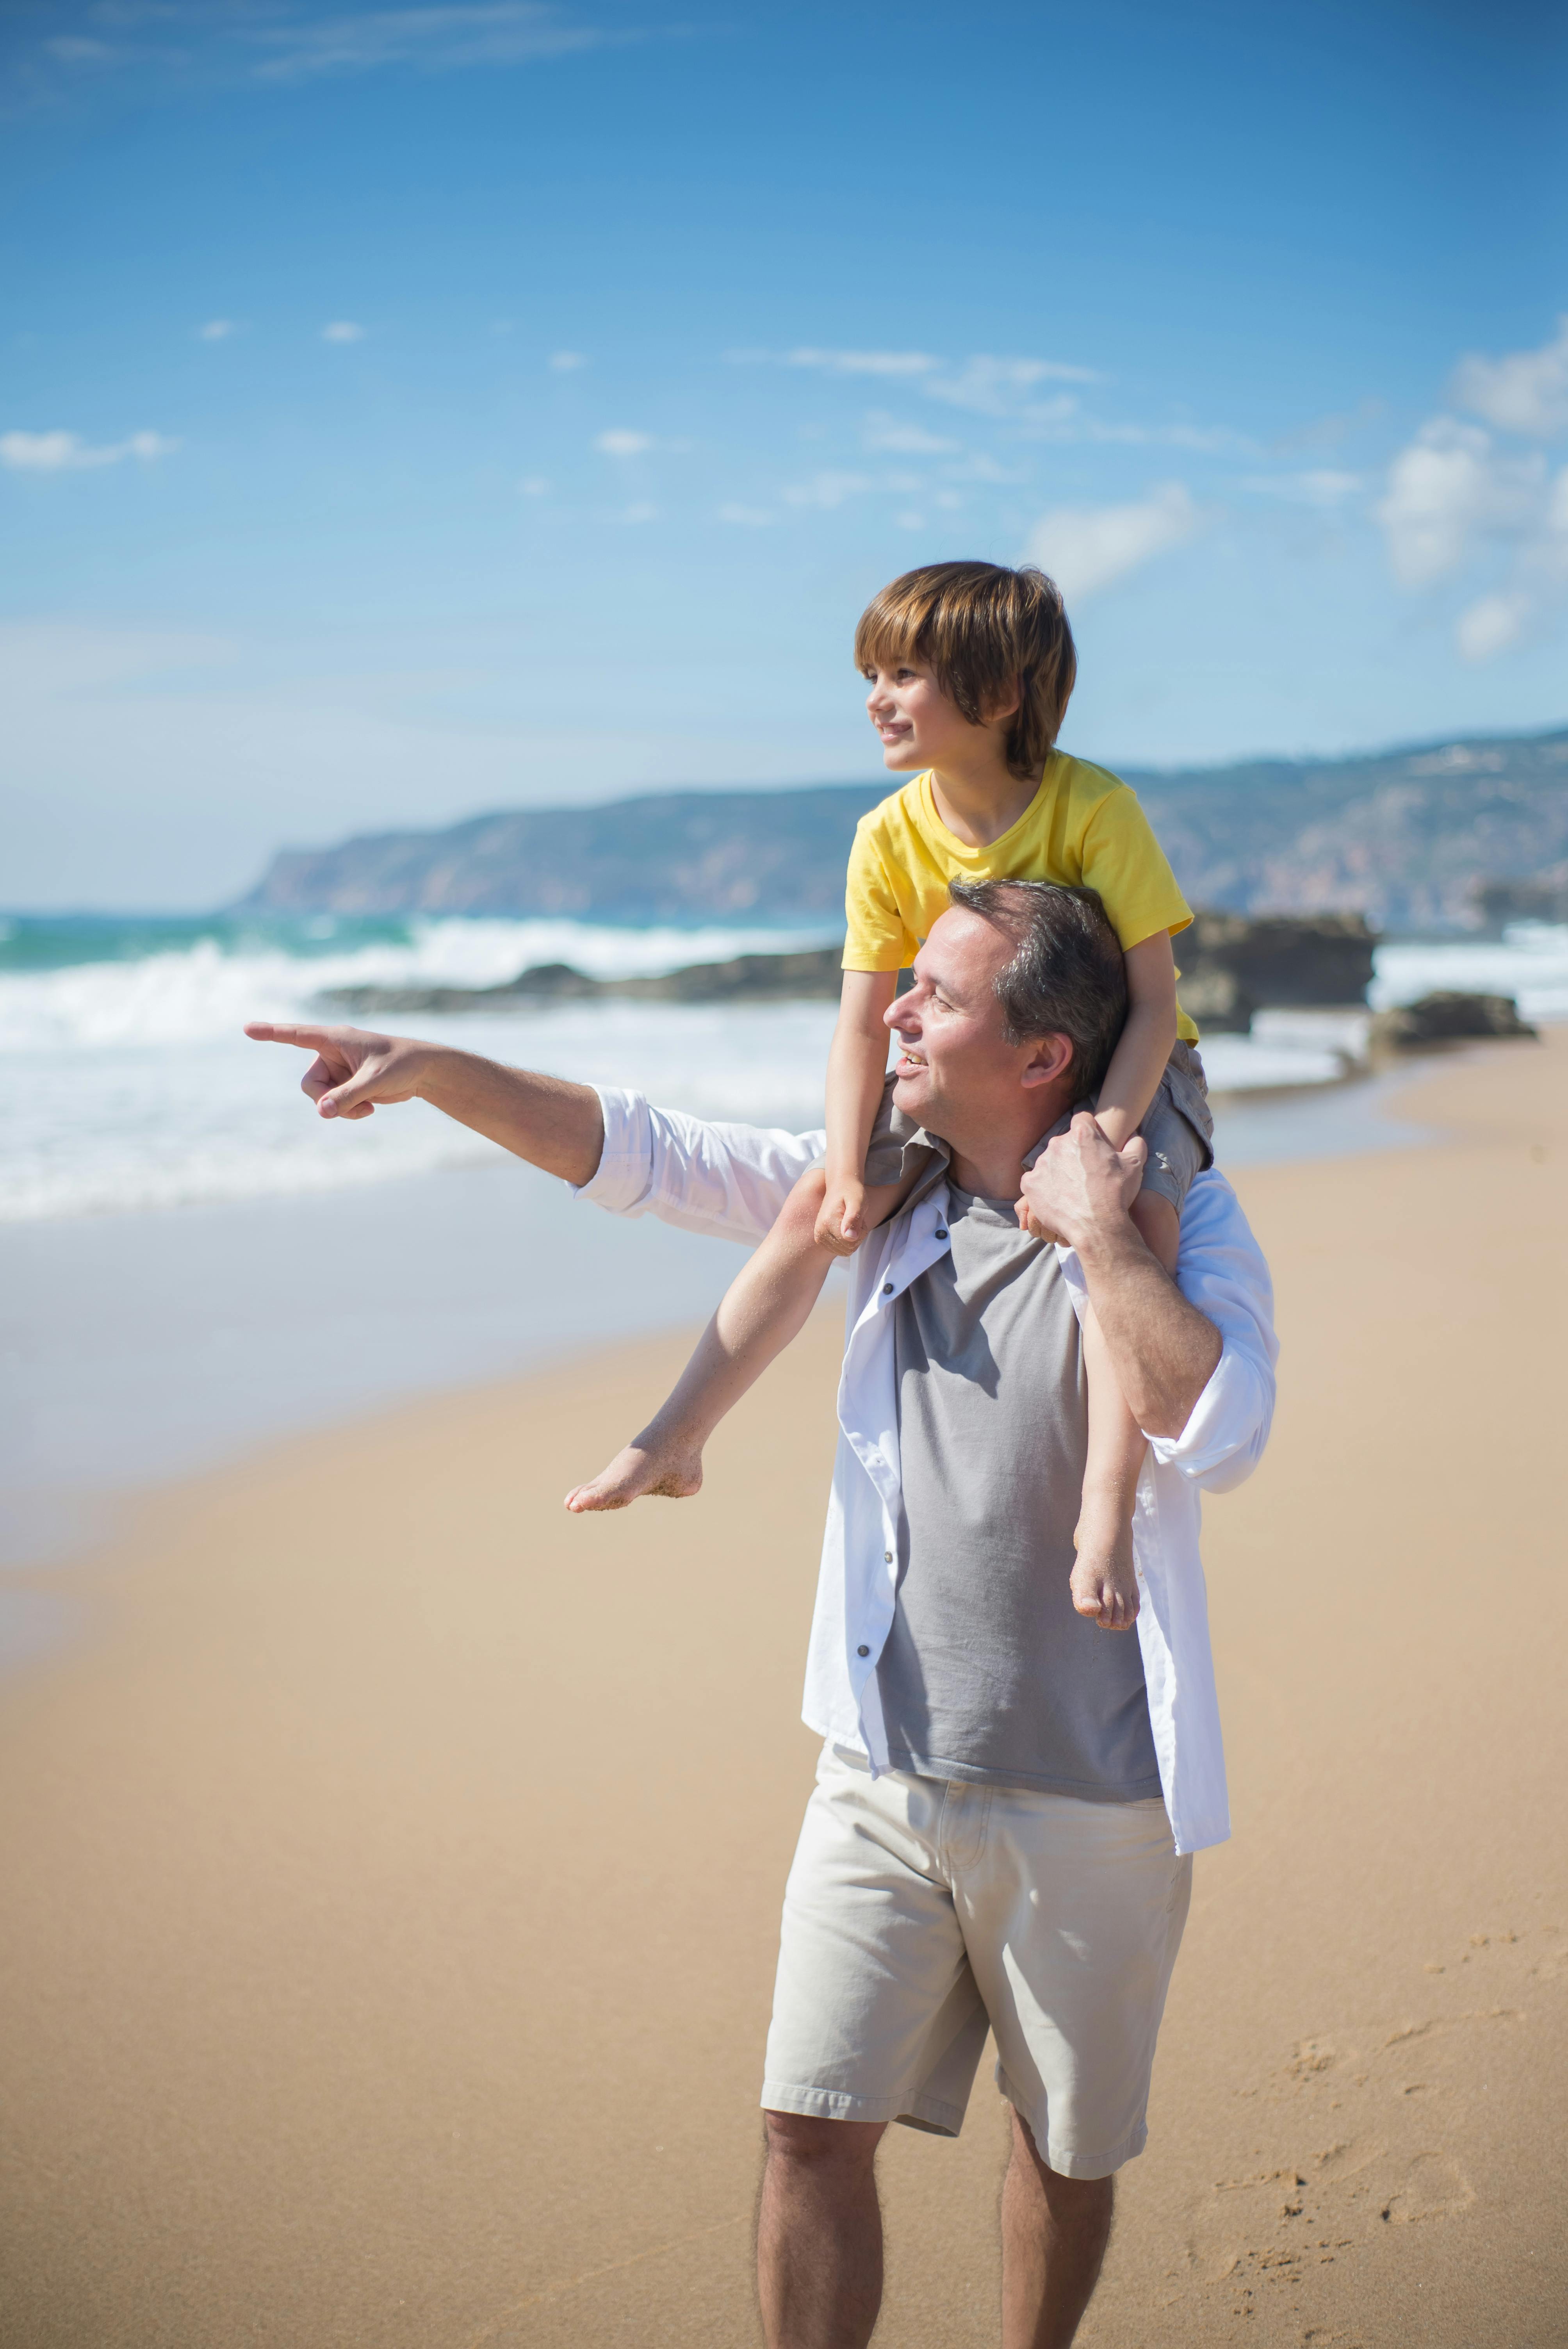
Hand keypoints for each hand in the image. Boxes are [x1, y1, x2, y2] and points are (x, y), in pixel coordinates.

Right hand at [243, 1021, 429, 1119]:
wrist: (422, 1073)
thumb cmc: (402, 1065)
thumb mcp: (375, 1081)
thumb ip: (347, 1096)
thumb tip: (321, 1112)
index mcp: (335, 1039)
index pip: (297, 1035)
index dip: (271, 1033)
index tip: (247, 1029)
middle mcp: (330, 1054)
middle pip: (308, 1085)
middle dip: (327, 1100)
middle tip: (356, 1103)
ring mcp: (336, 1071)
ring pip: (319, 1099)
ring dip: (341, 1109)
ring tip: (368, 1106)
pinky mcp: (343, 1086)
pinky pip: (332, 1106)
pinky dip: (348, 1111)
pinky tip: (369, 1107)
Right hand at [814, 1176, 866, 1255]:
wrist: (840, 1185)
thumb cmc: (851, 1192)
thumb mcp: (857, 1201)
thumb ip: (853, 1218)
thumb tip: (850, 1237)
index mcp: (827, 1223)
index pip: (851, 1243)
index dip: (861, 1232)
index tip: (858, 1217)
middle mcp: (820, 1232)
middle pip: (848, 1249)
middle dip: (857, 1236)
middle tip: (855, 1219)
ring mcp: (819, 1236)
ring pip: (844, 1251)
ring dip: (852, 1239)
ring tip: (850, 1221)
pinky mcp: (820, 1239)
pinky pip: (840, 1250)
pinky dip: (846, 1241)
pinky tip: (845, 1226)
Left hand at [1017, 1114, 1145, 1250]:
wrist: (1096, 1226)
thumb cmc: (1116, 1194)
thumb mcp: (1135, 1165)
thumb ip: (1135, 1145)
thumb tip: (1135, 1137)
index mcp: (1082, 1135)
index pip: (1082, 1119)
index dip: (1089, 1130)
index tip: (1093, 1144)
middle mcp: (1058, 1144)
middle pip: (1064, 1142)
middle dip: (1073, 1153)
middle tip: (1084, 1173)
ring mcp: (1041, 1164)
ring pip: (1049, 1161)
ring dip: (1058, 1171)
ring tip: (1071, 1190)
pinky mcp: (1030, 1183)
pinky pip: (1034, 1181)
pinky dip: (1043, 1187)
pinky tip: (1056, 1198)